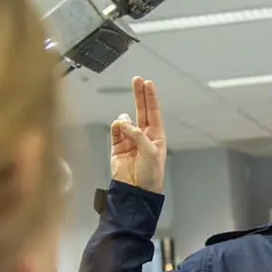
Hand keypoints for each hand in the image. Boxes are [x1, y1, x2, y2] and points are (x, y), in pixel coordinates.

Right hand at [111, 77, 165, 192]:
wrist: (136, 191)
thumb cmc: (149, 175)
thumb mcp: (150, 152)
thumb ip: (138, 135)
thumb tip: (124, 122)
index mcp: (156, 136)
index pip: (153, 112)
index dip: (150, 97)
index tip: (148, 83)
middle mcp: (143, 136)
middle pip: (140, 110)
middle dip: (139, 95)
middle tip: (137, 80)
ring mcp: (130, 140)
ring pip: (125, 121)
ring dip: (125, 121)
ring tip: (127, 130)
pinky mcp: (117, 146)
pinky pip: (115, 130)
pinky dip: (116, 127)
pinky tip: (119, 129)